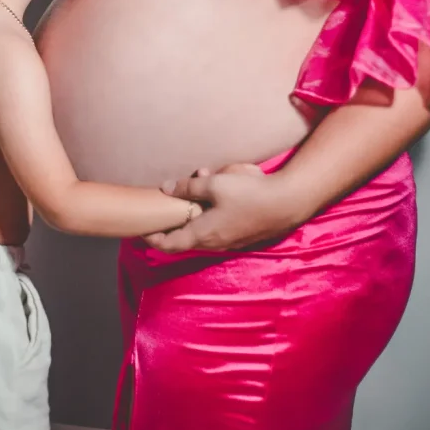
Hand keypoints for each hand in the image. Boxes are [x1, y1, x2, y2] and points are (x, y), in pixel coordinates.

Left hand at [143, 163, 301, 251]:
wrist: (287, 203)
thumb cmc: (249, 194)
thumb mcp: (215, 184)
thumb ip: (189, 187)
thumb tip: (166, 188)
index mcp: (203, 234)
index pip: (169, 244)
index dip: (152, 238)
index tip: (141, 229)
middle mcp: (214, 243)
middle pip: (184, 239)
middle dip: (173, 221)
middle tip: (165, 205)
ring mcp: (229, 241)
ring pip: (202, 231)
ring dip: (194, 213)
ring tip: (197, 185)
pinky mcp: (240, 235)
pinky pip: (217, 227)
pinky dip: (209, 213)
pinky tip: (217, 190)